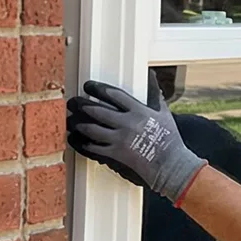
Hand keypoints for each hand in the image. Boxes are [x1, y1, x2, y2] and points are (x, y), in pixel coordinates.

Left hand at [67, 78, 208, 202]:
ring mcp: (119, 139)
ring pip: (91, 129)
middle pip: (97, 110)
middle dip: (81, 104)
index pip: (113, 94)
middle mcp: (126, 123)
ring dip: (78, 123)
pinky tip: (75, 138)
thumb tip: (152, 75)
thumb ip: (154, 93)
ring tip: (70, 119)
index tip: (88, 85)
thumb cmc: (169, 138)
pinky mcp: (115, 155)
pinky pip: (93, 148)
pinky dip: (81, 143)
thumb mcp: (163, 112)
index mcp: (138, 110)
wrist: (170, 164)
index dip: (97, 88)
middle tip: (72, 101)